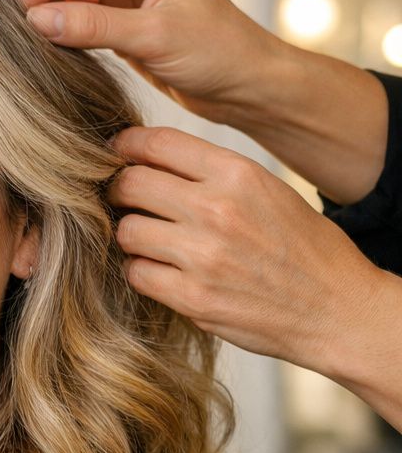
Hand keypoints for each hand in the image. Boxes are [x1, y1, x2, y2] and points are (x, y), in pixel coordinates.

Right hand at [17, 0, 279, 124]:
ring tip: (33, 44)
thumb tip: (38, 19)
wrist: (246, 86)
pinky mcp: (123, 22)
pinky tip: (54, 50)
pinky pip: (80, 19)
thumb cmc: (219, 54)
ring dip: (51, 15)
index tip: (21, 16)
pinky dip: (63, 32)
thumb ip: (94, 26)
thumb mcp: (154, 38)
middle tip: (21, 34)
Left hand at [108, 125, 383, 374]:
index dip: (125, 146)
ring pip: (127, 230)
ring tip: (148, 241)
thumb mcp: (267, 191)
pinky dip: (140, 272)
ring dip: (130, 236)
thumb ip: (212, 174)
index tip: (116, 154)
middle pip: (130, 184)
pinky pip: (136, 273)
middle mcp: (218, 209)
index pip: (157, 144)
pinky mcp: (192, 297)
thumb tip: (148, 160)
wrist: (335, 308)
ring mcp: (203, 255)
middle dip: (119, 192)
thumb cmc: (300, 248)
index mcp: (238, 174)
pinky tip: (159, 271)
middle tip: (124, 202)